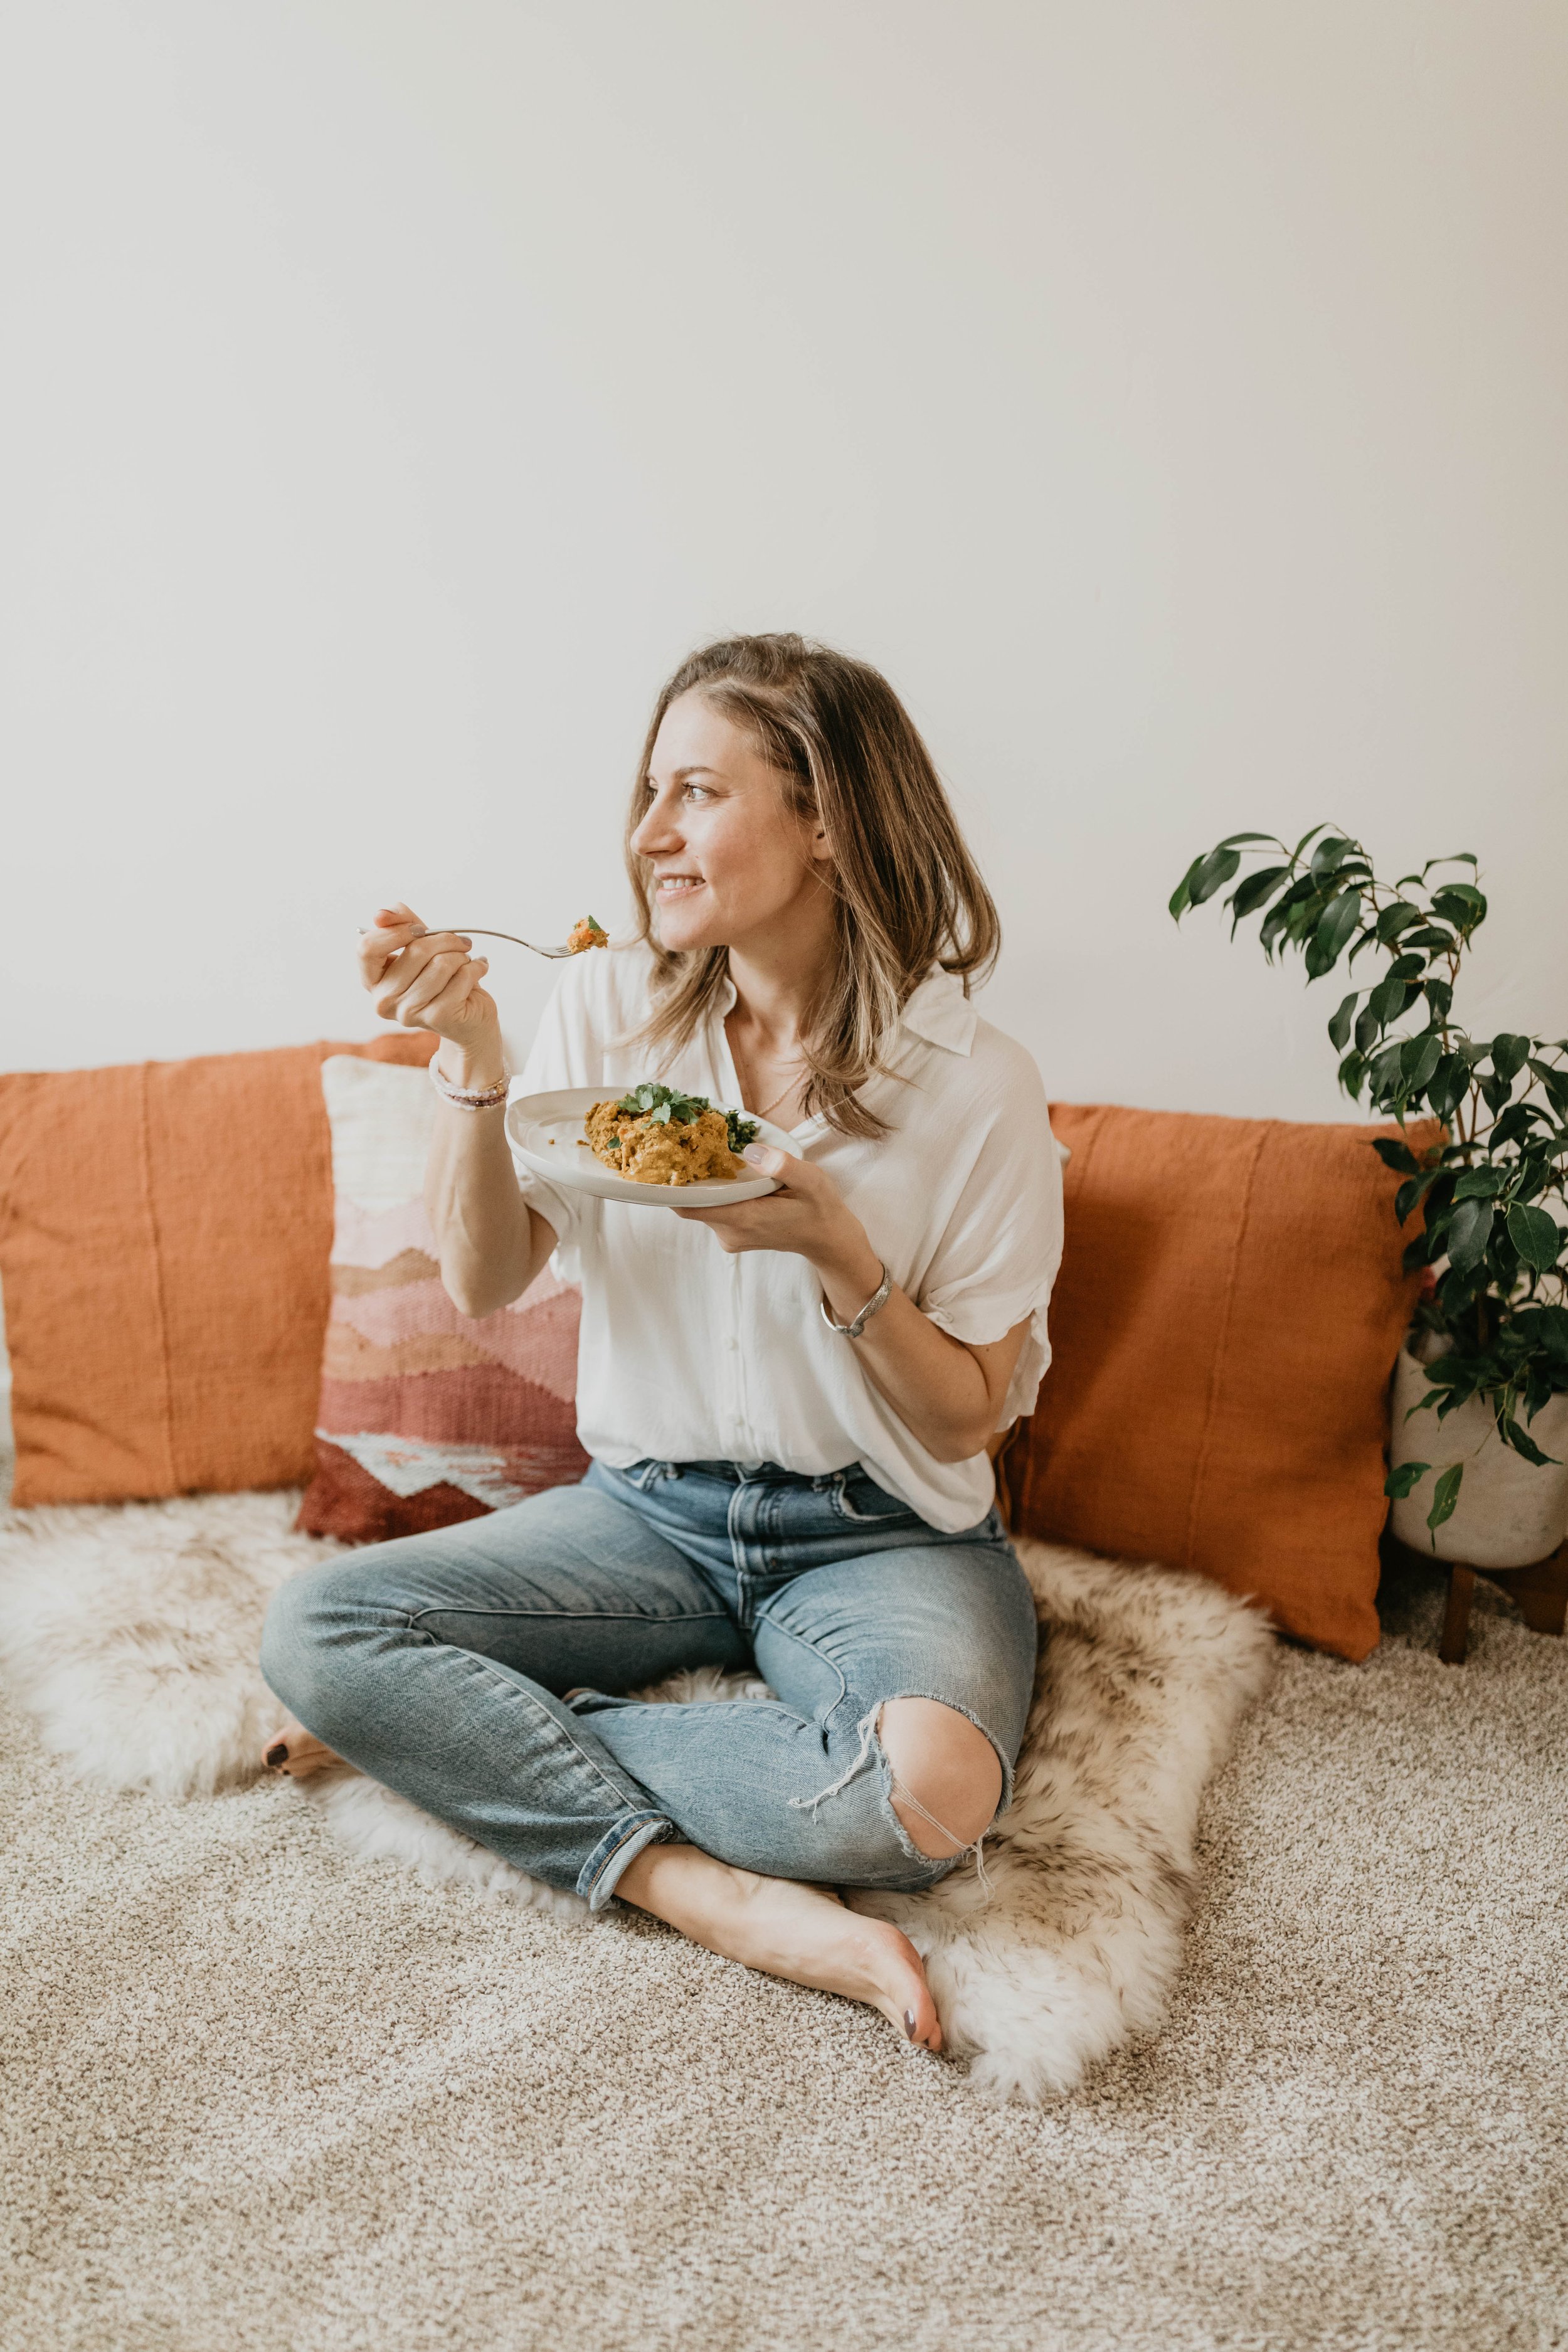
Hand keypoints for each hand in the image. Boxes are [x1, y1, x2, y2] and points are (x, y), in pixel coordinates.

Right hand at [359, 901, 502, 1082]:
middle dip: (445, 939)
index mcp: (373, 980)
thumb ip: (401, 924)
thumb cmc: (442, 979)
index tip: (419, 928)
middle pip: (415, 950)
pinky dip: (476, 968)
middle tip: (460, 943)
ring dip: (462, 955)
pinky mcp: (438, 1017)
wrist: (469, 1018)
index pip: (367, 947)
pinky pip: (461, 977)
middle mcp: (384, 1000)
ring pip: (441, 963)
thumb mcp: (420, 946)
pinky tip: (477, 971)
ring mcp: (409, 1012)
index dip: (396, 931)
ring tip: (466, 961)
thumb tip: (381, 914)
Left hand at [672, 1144, 881, 1297]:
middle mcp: (730, 1233)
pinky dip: (713, 1193)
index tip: (667, 1158)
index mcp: (743, 1218)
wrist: (829, 1240)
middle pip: (691, 1204)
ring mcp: (730, 1237)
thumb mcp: (811, 1181)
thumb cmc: (820, 1208)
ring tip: (705, 1154)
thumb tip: (752, 1151)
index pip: (688, 1206)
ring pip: (701, 1207)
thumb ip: (784, 1166)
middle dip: (686, 1177)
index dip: (672, 1185)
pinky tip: (724, 1174)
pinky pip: (712, 1211)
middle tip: (686, 1144)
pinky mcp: (733, 1236)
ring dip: (701, 1184)